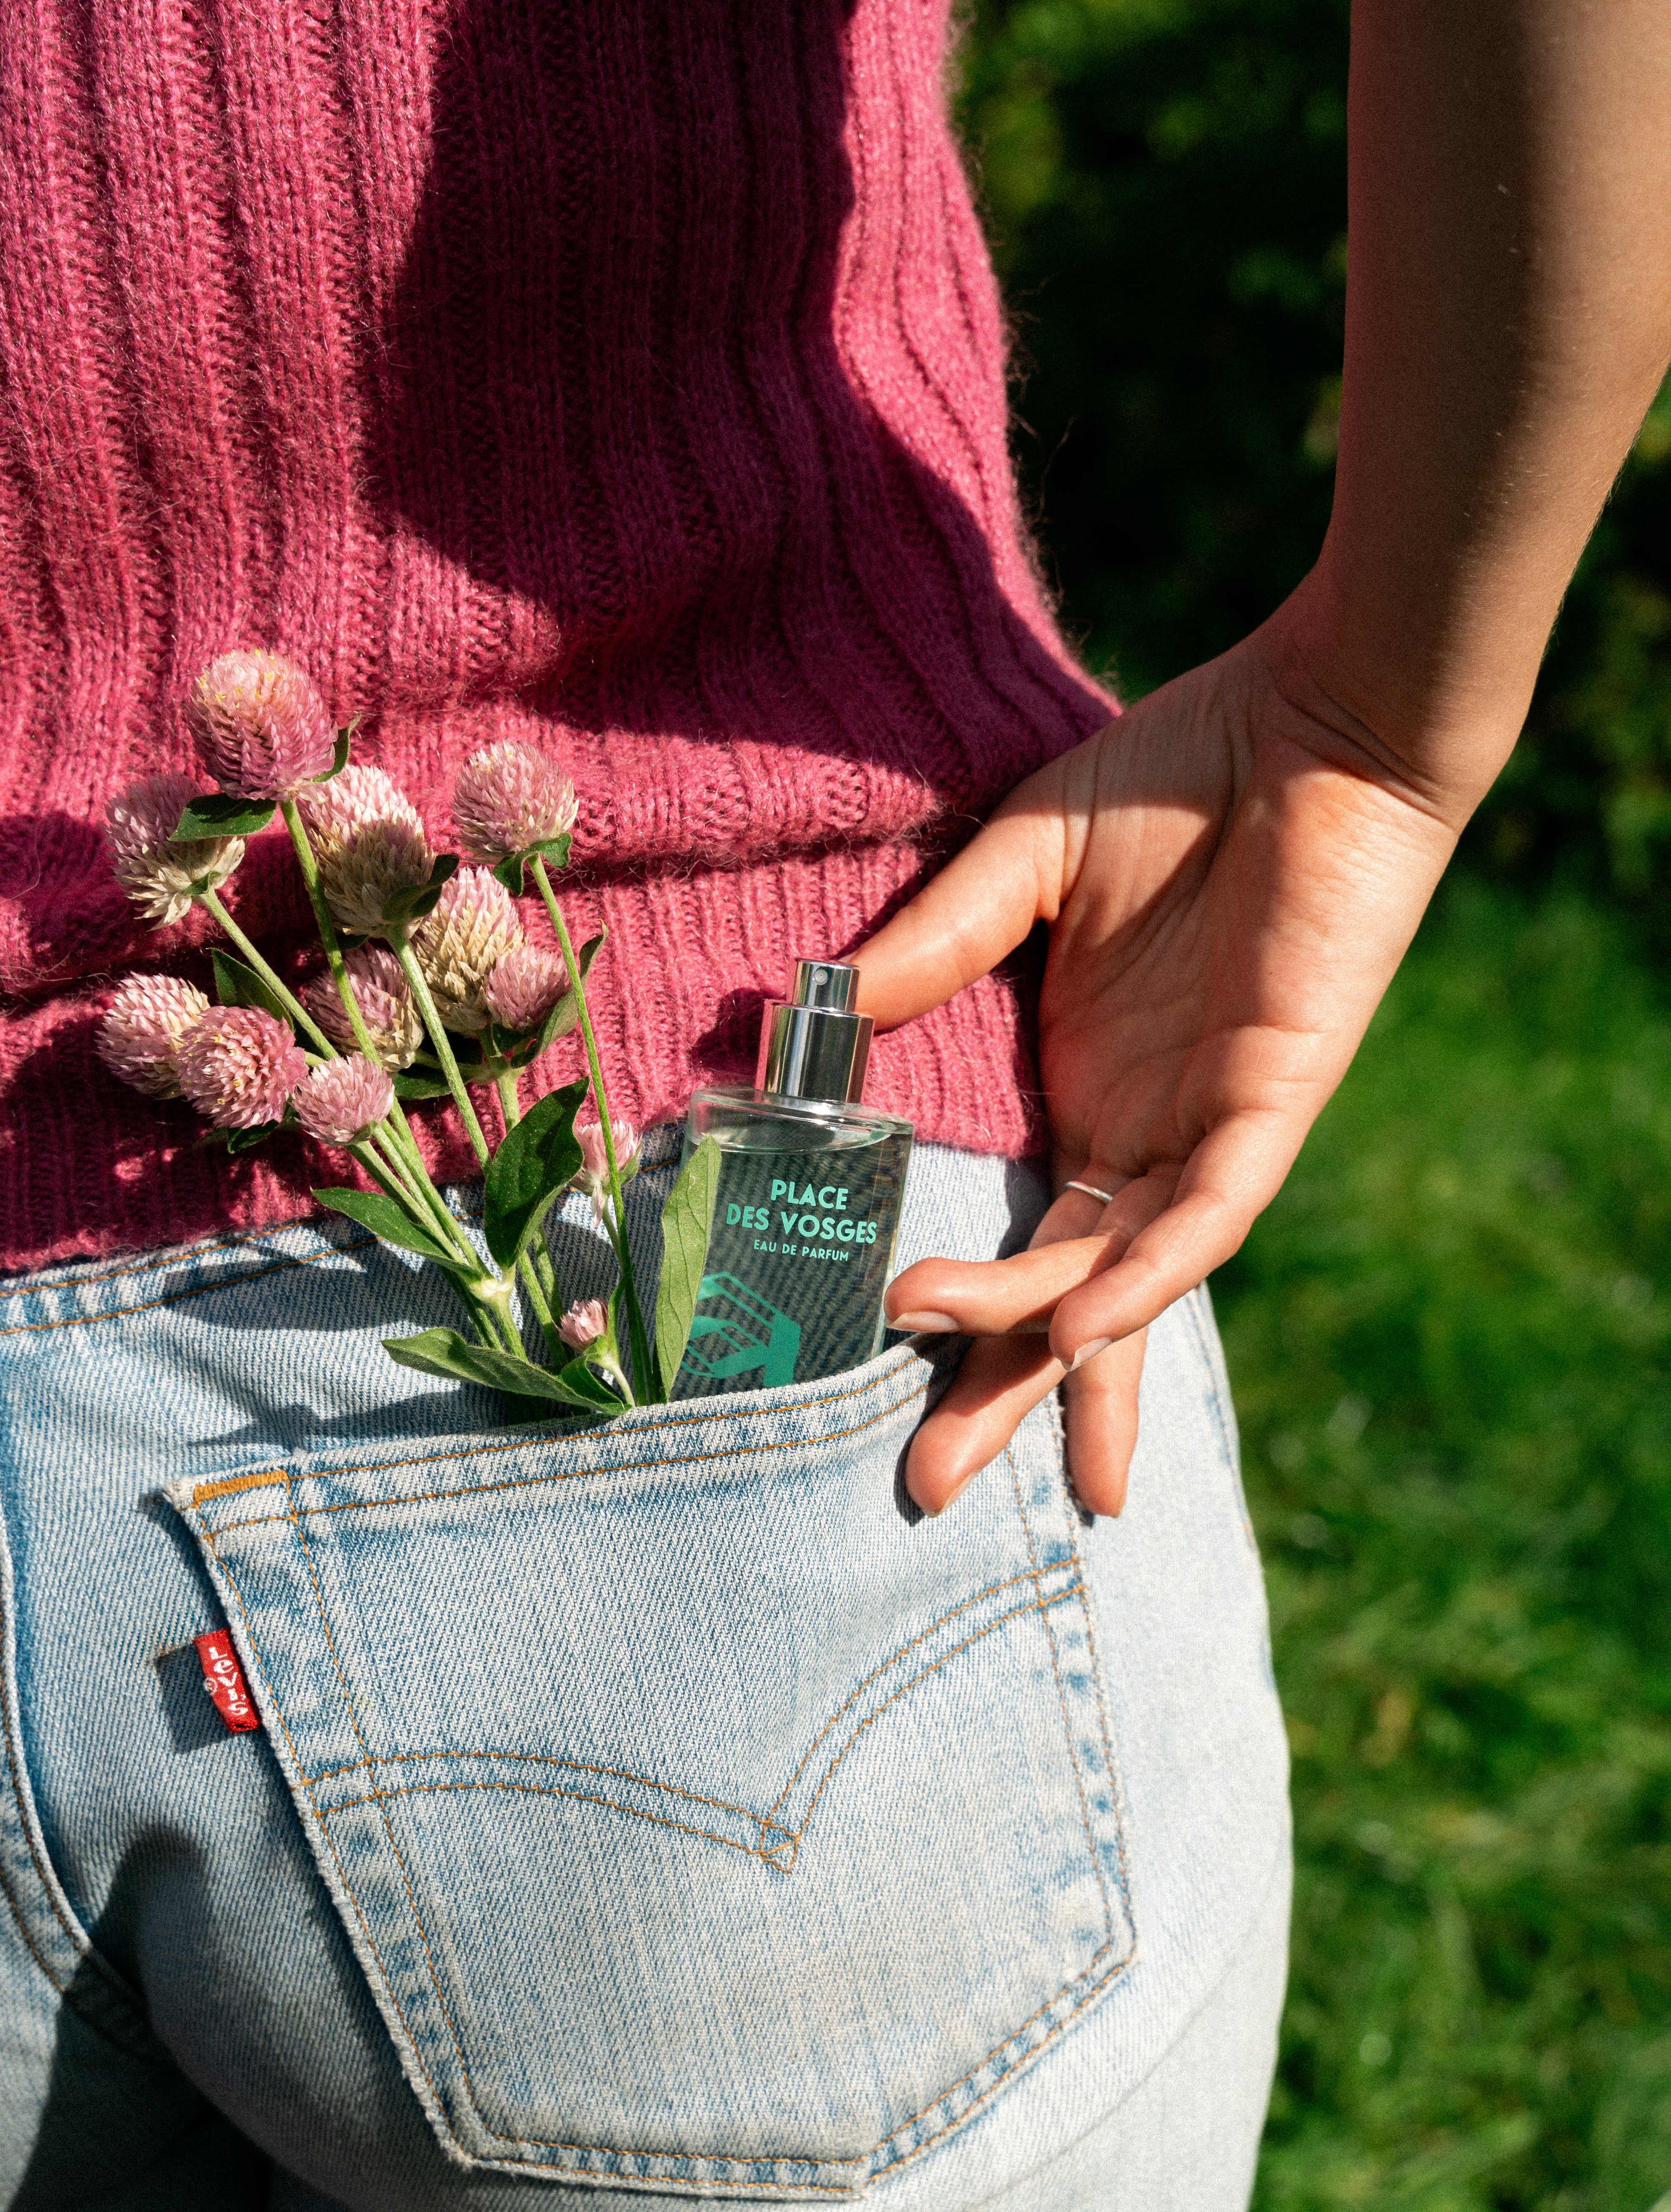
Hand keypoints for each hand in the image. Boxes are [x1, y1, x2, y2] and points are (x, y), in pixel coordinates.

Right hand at [852, 595, 1469, 1516]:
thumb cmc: (1178, 777)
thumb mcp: (1021, 868)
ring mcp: (1209, 1127)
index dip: (962, 1320)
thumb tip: (818, 1013)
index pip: (1021, 1239)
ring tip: (971, 1430)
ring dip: (1051, 1351)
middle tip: (926, 1486)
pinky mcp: (1273, 1097)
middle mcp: (1144, 1134)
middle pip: (1067, 1299)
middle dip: (1002, 1392)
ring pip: (1127, 1278)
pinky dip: (1154, 1273)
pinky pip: (1212, 1211)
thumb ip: (933, 946)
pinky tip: (1094, 1323)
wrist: (1316, 720)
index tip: (874, 1367)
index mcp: (1086, 1094)